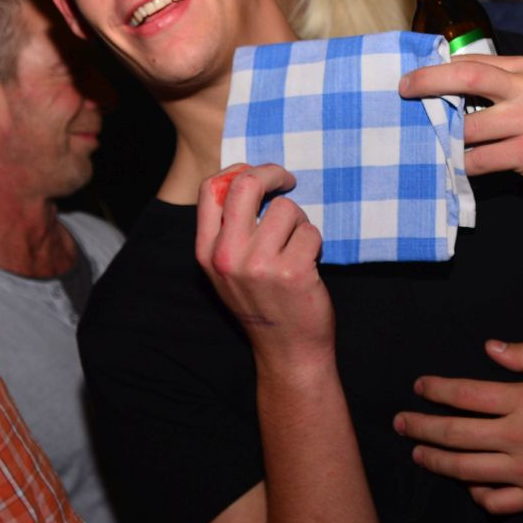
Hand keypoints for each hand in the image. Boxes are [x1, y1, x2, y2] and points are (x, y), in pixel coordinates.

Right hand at [195, 163, 335, 368]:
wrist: (287, 351)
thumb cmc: (263, 303)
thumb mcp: (228, 270)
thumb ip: (229, 230)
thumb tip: (247, 177)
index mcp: (206, 252)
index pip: (211, 189)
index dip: (238, 170)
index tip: (259, 174)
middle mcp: (227, 256)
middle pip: (245, 184)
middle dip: (272, 174)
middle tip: (288, 181)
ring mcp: (259, 264)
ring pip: (286, 209)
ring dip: (299, 223)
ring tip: (297, 248)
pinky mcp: (292, 271)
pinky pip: (310, 232)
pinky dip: (315, 244)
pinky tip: (309, 266)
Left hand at [393, 340, 522, 512]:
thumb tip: (490, 347)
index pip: (465, 395)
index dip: (436, 390)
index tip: (418, 387)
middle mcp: (515, 438)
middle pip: (455, 434)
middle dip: (421, 428)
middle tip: (399, 423)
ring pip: (467, 470)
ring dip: (437, 462)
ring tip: (418, 455)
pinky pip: (496, 503)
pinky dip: (478, 496)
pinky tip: (469, 487)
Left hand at [398, 53, 522, 205]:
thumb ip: (500, 86)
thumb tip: (448, 85)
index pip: (472, 61)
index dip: (437, 68)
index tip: (413, 76)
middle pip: (466, 78)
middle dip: (428, 83)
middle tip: (403, 90)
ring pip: (468, 127)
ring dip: (445, 137)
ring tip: (429, 141)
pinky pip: (480, 160)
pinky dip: (462, 164)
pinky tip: (455, 167)